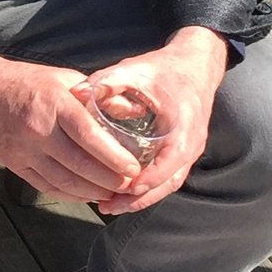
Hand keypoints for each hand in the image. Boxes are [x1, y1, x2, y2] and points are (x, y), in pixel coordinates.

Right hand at [0, 46, 144, 203]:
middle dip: (109, 180)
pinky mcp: (14, 164)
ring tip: (112, 193)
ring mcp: (23, 150)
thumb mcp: (64, 78)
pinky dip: (70, 195)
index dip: (114, 156)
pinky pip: (46, 186)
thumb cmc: (26, 82)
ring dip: (92, 192)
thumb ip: (97, 96)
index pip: (89, 136)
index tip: (133, 168)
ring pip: (64, 181)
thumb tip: (131, 111)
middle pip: (79, 164)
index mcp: (54, 103)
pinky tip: (86, 195)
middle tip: (129, 185)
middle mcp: (37, 129)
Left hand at [78, 28, 228, 214]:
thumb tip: (77, 93)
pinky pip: (167, 177)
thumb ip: (108, 81)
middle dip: (140, 197)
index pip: (172, 161)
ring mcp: (189, 150)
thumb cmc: (164, 69)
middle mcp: (191, 143)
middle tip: (108, 206)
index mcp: (184, 126)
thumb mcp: (137, 70)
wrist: (194, 65)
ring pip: (168, 183)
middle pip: (169, 181)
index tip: (126, 188)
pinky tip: (122, 194)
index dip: (150, 178)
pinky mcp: (182, 152)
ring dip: (142, 197)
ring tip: (110, 206)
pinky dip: (147, 188)